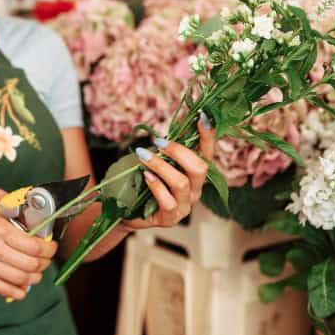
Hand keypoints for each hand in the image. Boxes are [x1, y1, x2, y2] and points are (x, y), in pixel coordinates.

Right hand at [0, 189, 57, 300]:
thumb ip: (12, 202)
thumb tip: (32, 206)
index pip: (33, 245)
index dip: (48, 248)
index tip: (51, 246)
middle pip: (31, 264)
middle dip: (45, 263)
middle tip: (46, 258)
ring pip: (21, 279)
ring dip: (35, 277)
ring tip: (37, 272)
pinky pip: (4, 290)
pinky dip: (18, 291)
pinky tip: (23, 287)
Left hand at [123, 114, 216, 229]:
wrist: (127, 210)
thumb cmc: (145, 181)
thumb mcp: (159, 160)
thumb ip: (169, 145)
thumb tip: (180, 116)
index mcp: (195, 174)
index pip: (207, 153)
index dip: (207, 135)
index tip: (202, 116)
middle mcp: (195, 190)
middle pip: (199, 168)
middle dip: (179, 151)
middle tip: (158, 142)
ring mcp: (185, 206)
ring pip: (181, 182)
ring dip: (160, 165)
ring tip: (143, 154)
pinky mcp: (170, 218)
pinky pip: (167, 201)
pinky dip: (155, 185)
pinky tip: (145, 176)